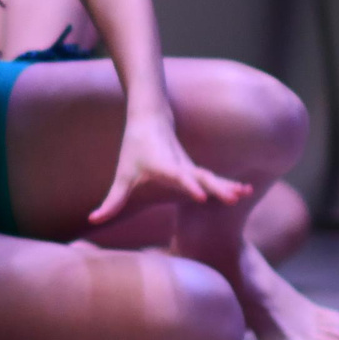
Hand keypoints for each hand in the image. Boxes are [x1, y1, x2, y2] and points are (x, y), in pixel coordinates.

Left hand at [89, 113, 249, 225]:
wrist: (151, 120)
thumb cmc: (134, 151)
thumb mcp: (121, 176)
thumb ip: (111, 201)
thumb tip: (92, 219)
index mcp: (162, 166)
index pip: (176, 176)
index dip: (188, 185)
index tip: (201, 196)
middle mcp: (180, 165)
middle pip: (200, 177)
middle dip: (216, 187)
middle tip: (233, 198)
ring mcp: (191, 167)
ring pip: (211, 176)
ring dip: (226, 185)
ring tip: (245, 194)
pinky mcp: (196, 170)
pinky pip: (214, 178)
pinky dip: (229, 184)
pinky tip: (246, 191)